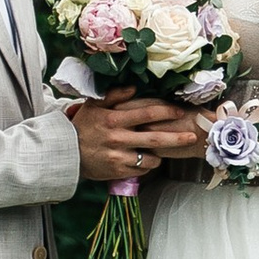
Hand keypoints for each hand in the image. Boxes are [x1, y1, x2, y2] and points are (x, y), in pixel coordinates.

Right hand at [69, 96, 191, 186]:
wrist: (66, 153)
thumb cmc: (82, 126)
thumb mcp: (93, 105)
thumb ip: (114, 95)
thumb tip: (134, 87)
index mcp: (114, 120)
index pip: (147, 113)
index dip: (166, 111)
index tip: (179, 111)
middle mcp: (118, 139)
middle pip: (155, 138)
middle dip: (177, 138)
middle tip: (193, 137)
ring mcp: (118, 157)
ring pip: (150, 158)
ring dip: (161, 154)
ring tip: (164, 150)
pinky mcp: (117, 171)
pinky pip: (141, 170)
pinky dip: (147, 165)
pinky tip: (147, 159)